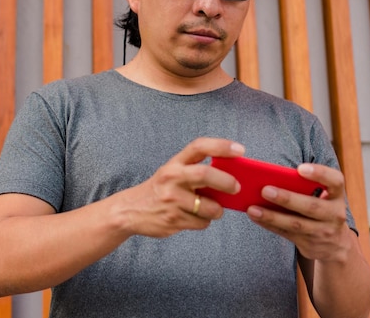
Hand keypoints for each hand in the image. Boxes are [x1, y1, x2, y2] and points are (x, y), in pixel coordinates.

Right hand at [115, 137, 243, 237]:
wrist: (130, 210)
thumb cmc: (160, 190)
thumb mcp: (173, 173)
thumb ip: (196, 171)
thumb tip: (231, 177)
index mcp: (174, 164)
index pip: (199, 147)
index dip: (221, 146)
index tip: (240, 150)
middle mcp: (171, 178)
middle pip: (205, 174)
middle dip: (226, 182)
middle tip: (237, 188)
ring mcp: (171, 200)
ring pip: (209, 207)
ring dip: (216, 211)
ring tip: (209, 209)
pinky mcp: (172, 219)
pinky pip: (201, 223)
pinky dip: (204, 222)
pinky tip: (192, 218)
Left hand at [246, 163, 351, 261]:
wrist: (336, 245)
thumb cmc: (320, 209)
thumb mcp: (322, 197)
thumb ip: (303, 187)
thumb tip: (269, 177)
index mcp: (336, 196)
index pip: (336, 181)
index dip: (320, 173)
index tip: (300, 169)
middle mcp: (334, 214)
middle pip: (311, 206)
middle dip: (287, 198)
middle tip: (265, 190)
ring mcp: (323, 231)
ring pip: (295, 224)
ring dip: (272, 216)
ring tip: (252, 208)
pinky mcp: (309, 244)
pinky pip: (286, 233)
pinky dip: (269, 224)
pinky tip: (255, 217)